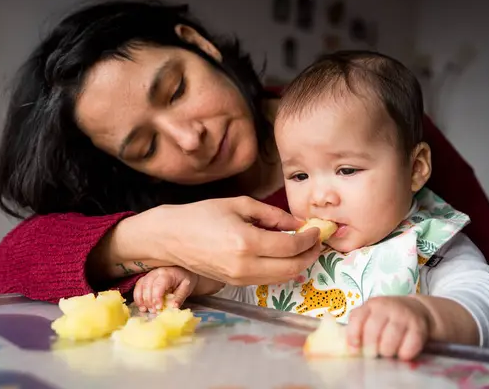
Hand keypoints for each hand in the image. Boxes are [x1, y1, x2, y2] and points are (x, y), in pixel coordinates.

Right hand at [115, 196, 321, 284]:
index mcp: (246, 242)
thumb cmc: (202, 215)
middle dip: (310, 255)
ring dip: (298, 264)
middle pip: (292, 267)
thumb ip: (272, 215)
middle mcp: (245, 265)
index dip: (309, 239)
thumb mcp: (239, 205)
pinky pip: (267, 280)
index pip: (291, 246)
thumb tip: (297, 225)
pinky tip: (285, 256)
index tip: (317, 230)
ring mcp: (240, 278)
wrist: (172, 237)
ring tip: (304, 248)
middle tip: (317, 242)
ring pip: (282, 277)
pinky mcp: (235, 283)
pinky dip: (282, 269)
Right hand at [133, 267, 197, 311]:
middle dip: (148, 300)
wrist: (183, 271)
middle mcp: (156, 272)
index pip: (159, 284)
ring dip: (141, 299)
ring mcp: (149, 274)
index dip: (157, 297)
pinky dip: (137, 297)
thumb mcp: (186, 288)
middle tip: (153, 311)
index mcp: (168, 274)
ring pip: (140, 285)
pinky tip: (141, 306)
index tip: (159, 308)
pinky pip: (138, 286)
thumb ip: (179, 297)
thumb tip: (173, 307)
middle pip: (147, 285)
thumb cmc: (185, 279)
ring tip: (145, 310)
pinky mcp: (146, 278)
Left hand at [346, 296, 432, 360]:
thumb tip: (349, 348)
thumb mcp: (370, 315)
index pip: (357, 319)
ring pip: (390, 341)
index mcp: (371, 305)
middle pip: (373, 332)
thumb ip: (357, 326)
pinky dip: (404, 354)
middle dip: (370, 348)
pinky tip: (402, 353)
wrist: (416, 309)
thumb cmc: (386, 317)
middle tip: (372, 354)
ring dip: (386, 352)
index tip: (354, 349)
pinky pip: (409, 347)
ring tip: (387, 352)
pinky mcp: (418, 326)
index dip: (353, 335)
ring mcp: (403, 316)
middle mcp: (386, 307)